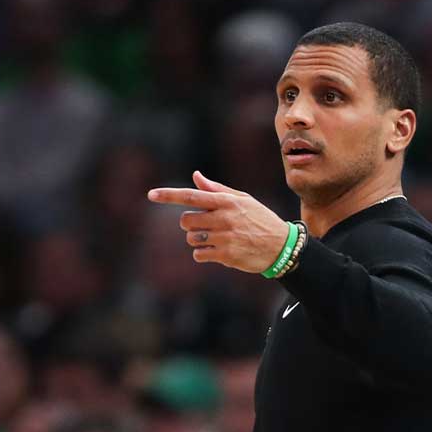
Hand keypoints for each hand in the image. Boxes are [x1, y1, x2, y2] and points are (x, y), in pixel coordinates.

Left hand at [147, 171, 290, 273]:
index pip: (191, 196)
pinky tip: (219, 251)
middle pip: (186, 220)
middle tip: (204, 225)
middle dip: (190, 224)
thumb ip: (217, 190)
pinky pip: (199, 254)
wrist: (281, 246)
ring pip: (191, 238)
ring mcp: (224, 237)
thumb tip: (196, 176)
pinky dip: (203, 253)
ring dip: (198, 239)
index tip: (151, 194)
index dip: (169, 195)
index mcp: (226, 201)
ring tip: (216, 239)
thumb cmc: (259, 219)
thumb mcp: (242, 200)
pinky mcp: (225, 255)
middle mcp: (224, 218)